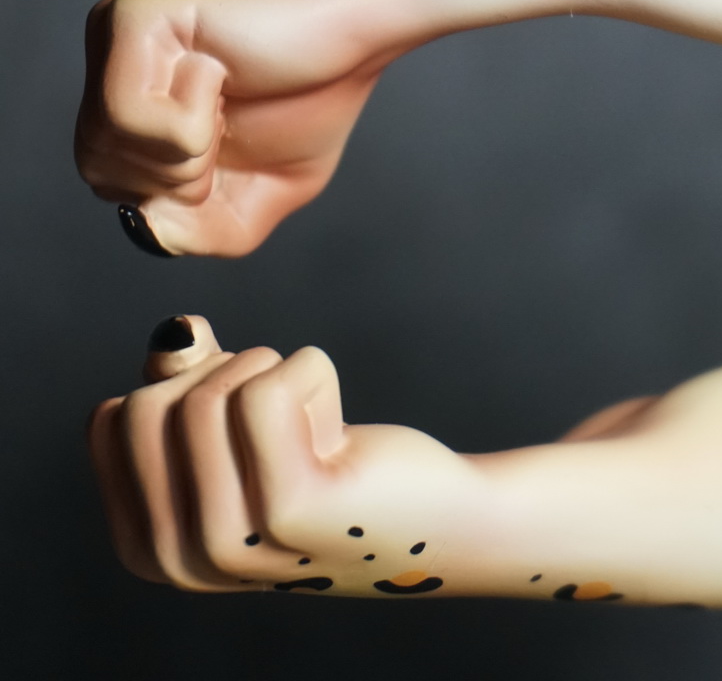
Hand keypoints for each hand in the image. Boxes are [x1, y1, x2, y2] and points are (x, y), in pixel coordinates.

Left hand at [76, 0, 387, 256]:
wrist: (360, 33)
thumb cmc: (316, 98)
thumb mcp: (260, 195)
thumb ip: (200, 233)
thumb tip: (147, 226)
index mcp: (130, 97)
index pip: (110, 186)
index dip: (182, 195)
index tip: (234, 142)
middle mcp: (109, 62)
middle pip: (97, 171)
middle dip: (182, 178)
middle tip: (232, 124)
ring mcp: (113, 35)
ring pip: (106, 147)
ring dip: (190, 149)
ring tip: (227, 96)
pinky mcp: (131, 20)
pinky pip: (126, 118)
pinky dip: (190, 120)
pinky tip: (220, 70)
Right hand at [89, 315, 483, 595]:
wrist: (440, 519)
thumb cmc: (335, 467)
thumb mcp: (241, 429)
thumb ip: (185, 384)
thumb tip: (176, 333)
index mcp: (149, 547)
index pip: (111, 421)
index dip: (182, 389)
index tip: (245, 419)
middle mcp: (180, 558)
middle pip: (150, 404)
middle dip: (223, 375)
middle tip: (287, 411)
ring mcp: (232, 541)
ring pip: (208, 393)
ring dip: (274, 372)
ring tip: (317, 422)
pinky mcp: (291, 507)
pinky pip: (266, 389)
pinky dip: (310, 370)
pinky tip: (340, 422)